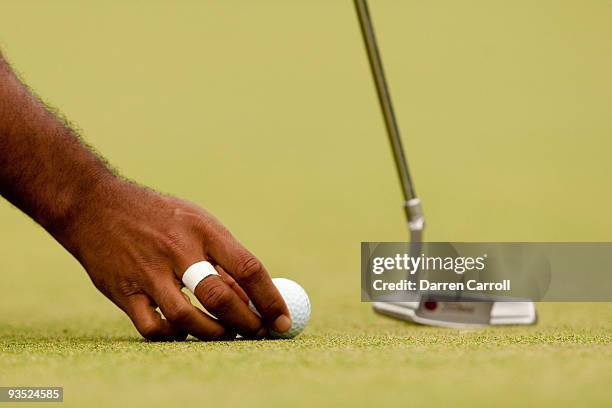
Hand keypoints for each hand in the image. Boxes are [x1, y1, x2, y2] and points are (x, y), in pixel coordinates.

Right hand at [56, 178, 290, 340]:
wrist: (95, 205)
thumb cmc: (158, 215)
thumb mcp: (196, 221)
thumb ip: (222, 257)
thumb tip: (252, 297)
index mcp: (203, 229)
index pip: (248, 268)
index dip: (270, 299)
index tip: (282, 320)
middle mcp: (178, 250)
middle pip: (221, 297)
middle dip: (247, 323)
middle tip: (257, 333)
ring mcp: (148, 272)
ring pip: (189, 319)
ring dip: (214, 334)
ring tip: (224, 334)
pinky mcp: (123, 291)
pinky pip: (154, 327)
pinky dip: (174, 335)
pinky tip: (183, 330)